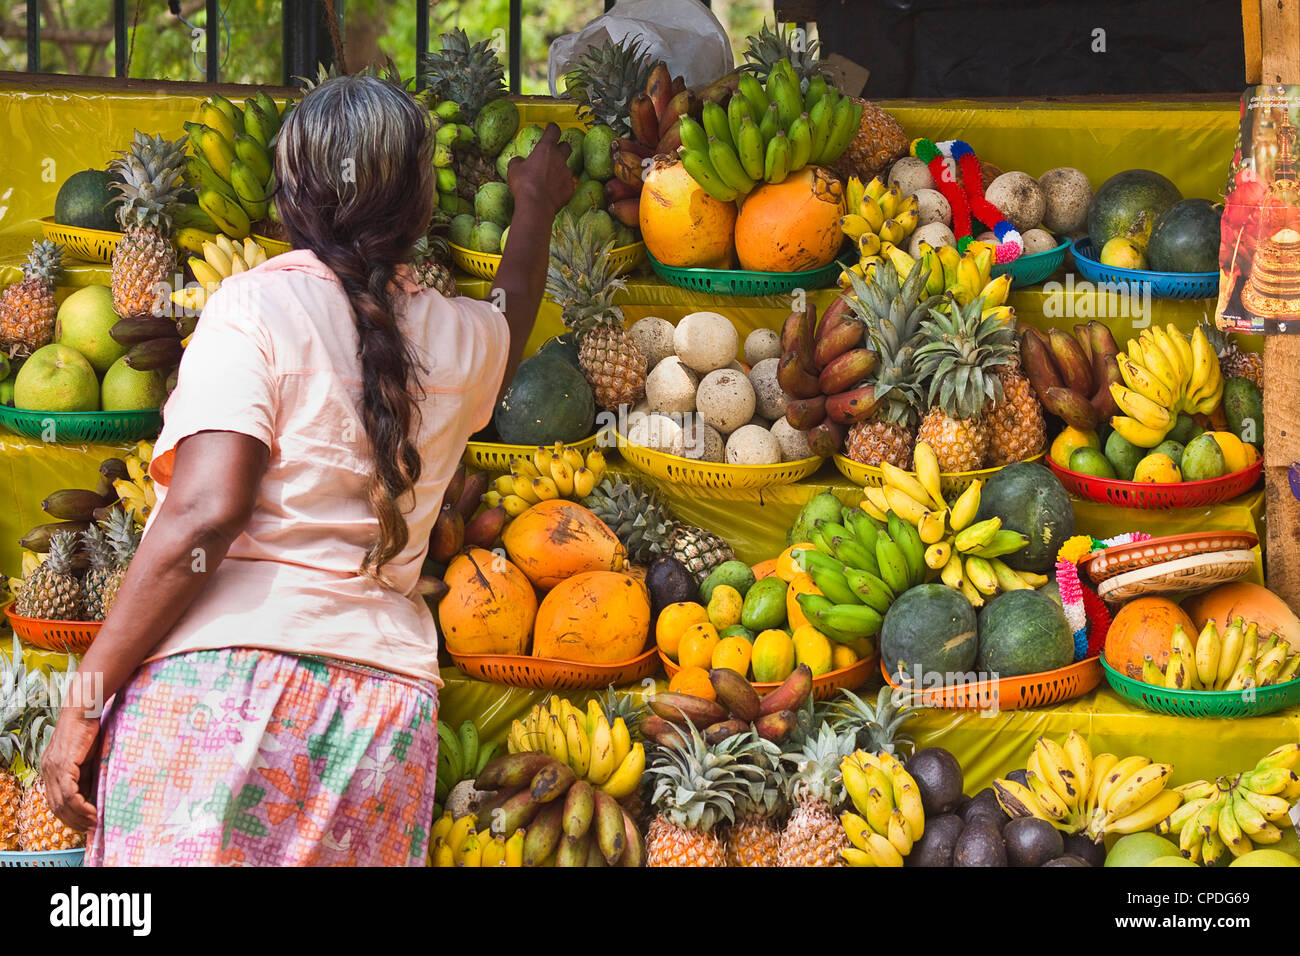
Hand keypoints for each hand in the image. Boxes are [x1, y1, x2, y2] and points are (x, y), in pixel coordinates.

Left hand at [43, 707, 99, 832]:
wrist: (83, 710)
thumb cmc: (88, 729)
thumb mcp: (86, 758)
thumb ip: (86, 775)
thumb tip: (90, 794)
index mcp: (51, 770)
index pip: (55, 801)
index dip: (69, 815)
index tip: (84, 823)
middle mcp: (48, 771)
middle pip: (56, 806)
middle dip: (74, 821)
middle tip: (90, 829)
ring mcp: (53, 769)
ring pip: (62, 803)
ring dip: (79, 817)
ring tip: (94, 823)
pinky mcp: (63, 766)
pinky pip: (70, 794)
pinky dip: (81, 806)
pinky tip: (93, 812)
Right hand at [506, 123, 575, 218]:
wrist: (536, 206)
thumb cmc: (524, 184)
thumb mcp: (514, 169)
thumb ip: (519, 161)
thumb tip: (520, 161)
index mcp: (546, 149)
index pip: (553, 130)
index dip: (552, 128)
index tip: (550, 127)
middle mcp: (560, 158)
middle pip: (566, 147)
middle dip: (561, 148)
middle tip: (553, 153)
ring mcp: (567, 174)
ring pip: (566, 168)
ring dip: (559, 170)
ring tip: (549, 179)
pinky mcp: (570, 189)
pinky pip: (567, 184)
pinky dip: (561, 186)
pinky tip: (553, 193)